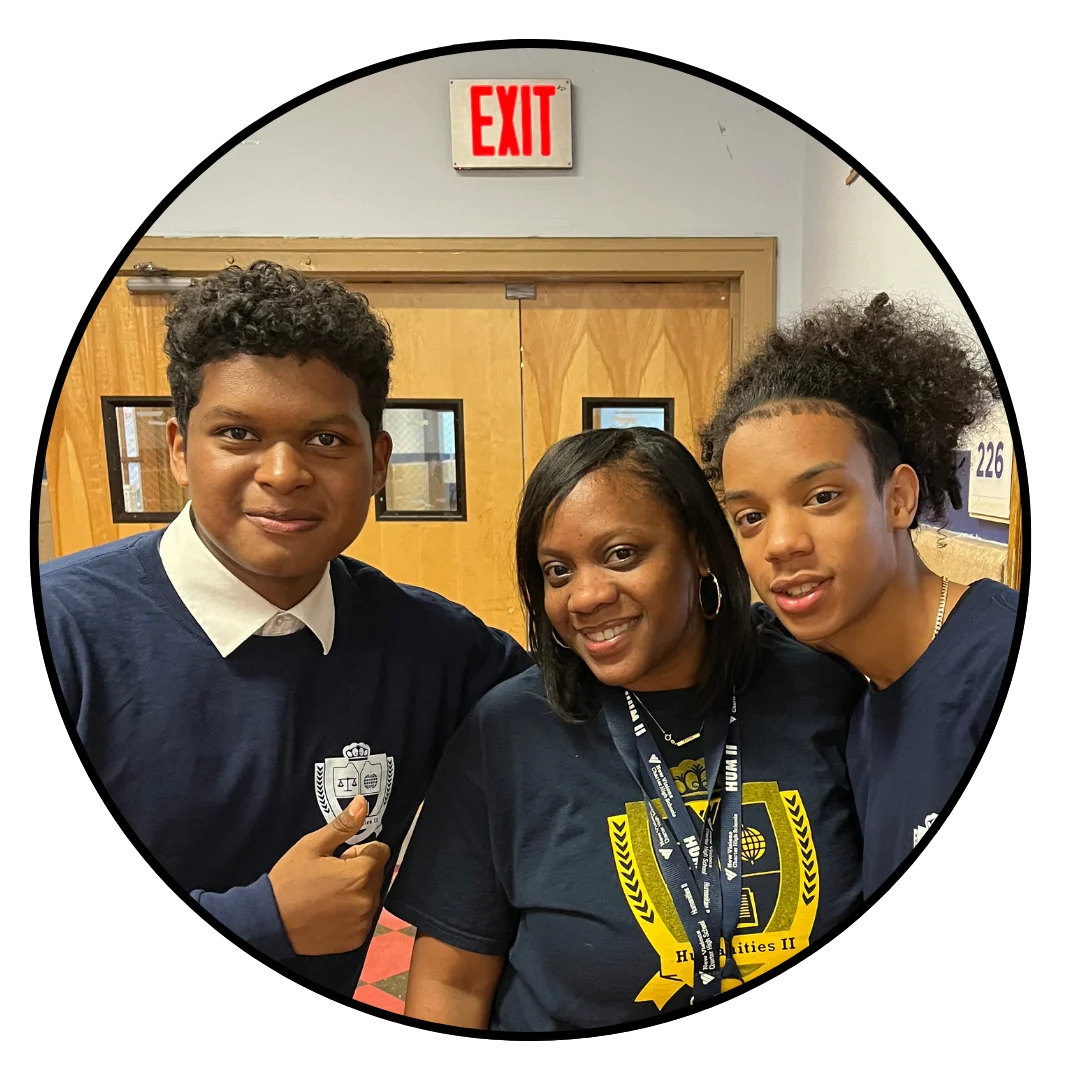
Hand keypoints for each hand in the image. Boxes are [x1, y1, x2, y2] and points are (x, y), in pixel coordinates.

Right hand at [268, 795, 391, 956]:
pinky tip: (331, 911)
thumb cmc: (289, 881)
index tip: (340, 857)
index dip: (360, 851)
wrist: (270, 922)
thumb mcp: (312, 846)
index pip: (381, 851)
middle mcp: (367, 900)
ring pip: (371, 895)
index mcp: (360, 874)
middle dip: (360, 870)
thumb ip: (343, 825)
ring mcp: (363, 922)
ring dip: (358, 892)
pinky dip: (352, 913)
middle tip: (331, 876)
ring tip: (329, 894)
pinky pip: (363, 918)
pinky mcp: (356, 939)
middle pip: (377, 874)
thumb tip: (362, 803)